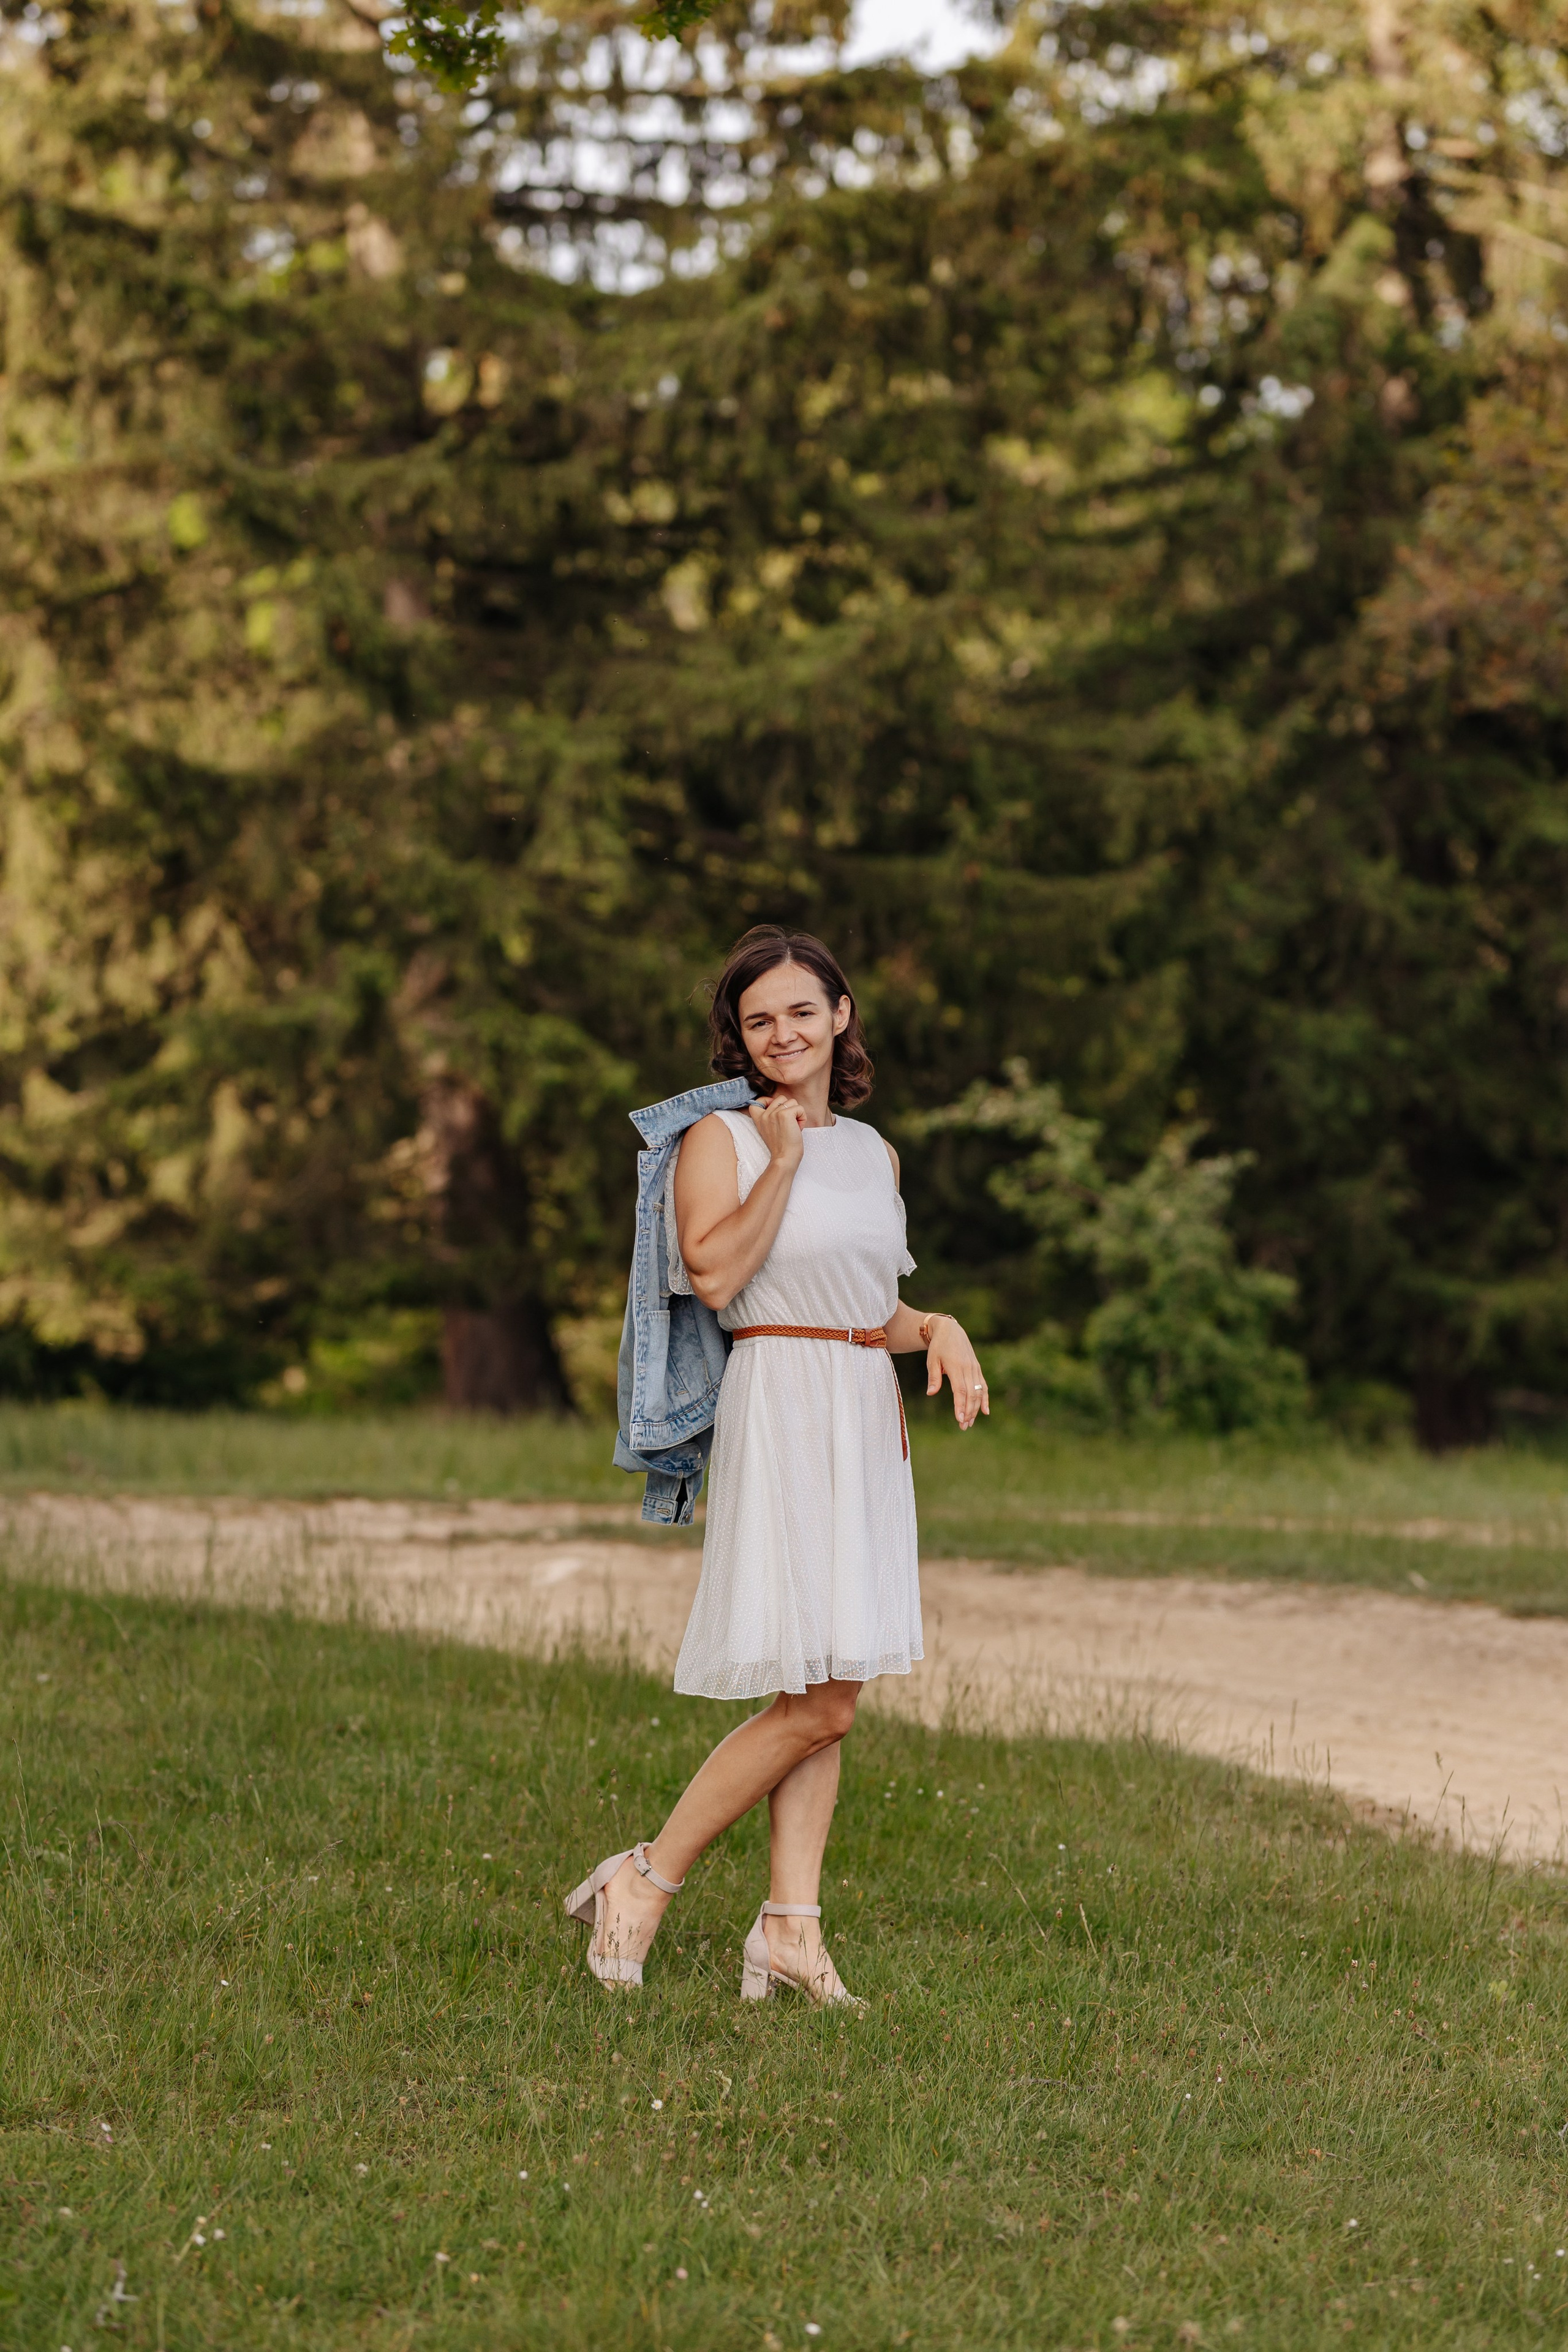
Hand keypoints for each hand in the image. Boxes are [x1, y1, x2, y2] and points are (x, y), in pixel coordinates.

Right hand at [750, 1091, 805, 1169]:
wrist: (784, 1158)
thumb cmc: (782, 1146)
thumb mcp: (769, 1130)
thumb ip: (771, 1117)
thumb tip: (783, 1104)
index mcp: (759, 1118)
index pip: (757, 1101)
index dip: (767, 1101)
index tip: (775, 1113)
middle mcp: (765, 1114)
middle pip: (781, 1098)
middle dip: (788, 1109)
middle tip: (788, 1125)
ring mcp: (775, 1113)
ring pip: (792, 1102)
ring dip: (797, 1114)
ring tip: (793, 1127)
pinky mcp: (785, 1114)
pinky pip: (800, 1108)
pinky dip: (802, 1118)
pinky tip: (798, 1128)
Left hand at [925, 1316, 988, 1430]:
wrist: (950, 1330)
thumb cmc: (938, 1346)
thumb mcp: (932, 1359)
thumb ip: (933, 1377)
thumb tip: (931, 1393)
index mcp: (956, 1366)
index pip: (960, 1390)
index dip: (960, 1405)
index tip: (959, 1418)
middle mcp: (968, 1368)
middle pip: (971, 1394)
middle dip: (968, 1411)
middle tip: (963, 1426)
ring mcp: (974, 1368)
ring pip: (978, 1391)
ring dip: (975, 1408)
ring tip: (970, 1422)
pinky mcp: (977, 1368)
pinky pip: (984, 1385)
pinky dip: (985, 1398)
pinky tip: (985, 1411)